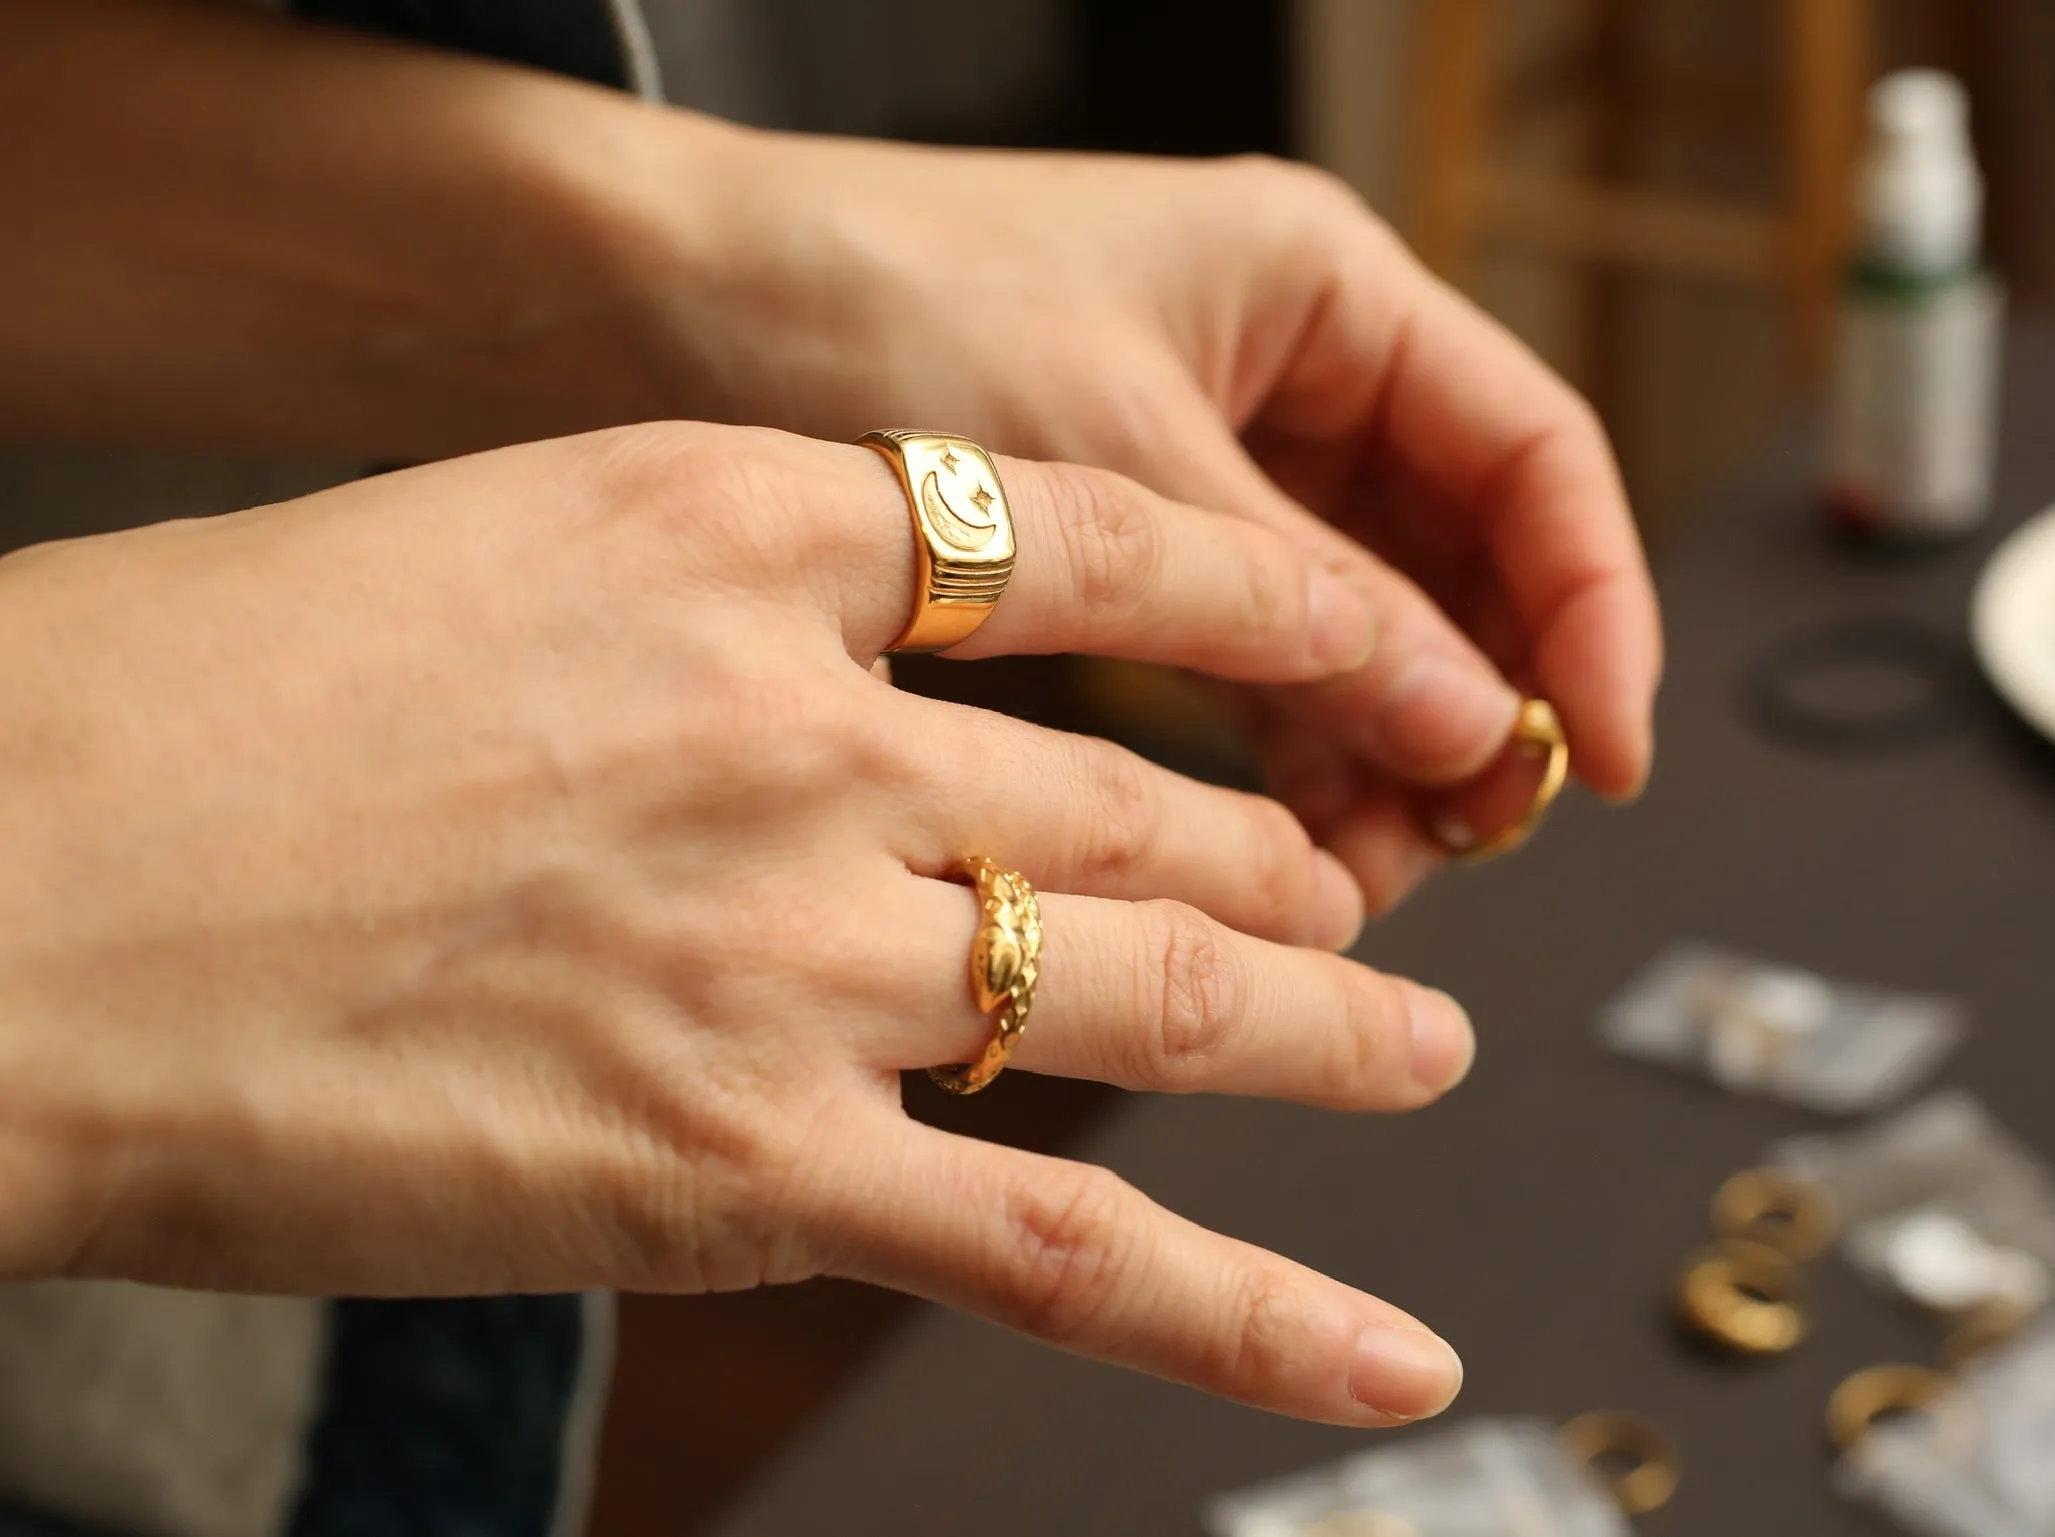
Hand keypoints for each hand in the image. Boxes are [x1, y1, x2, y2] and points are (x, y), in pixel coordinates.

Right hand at [0, 423, 1472, 1424]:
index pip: (1083, 550)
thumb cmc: (182, 709)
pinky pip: (1063, 1251)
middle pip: (1142, 802)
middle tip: (1361, 903)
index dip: (1263, 606)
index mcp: (726, 531)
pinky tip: (1385, 1360)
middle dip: (1282, 864)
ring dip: (1328, 1033)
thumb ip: (707, 612)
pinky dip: (1247, 1320)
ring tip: (1427, 1053)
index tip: (1367, 642)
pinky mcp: (740, 1172)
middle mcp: (797, 732)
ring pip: (1158, 995)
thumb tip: (860, 688)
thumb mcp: (482, 553)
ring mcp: (789, 956)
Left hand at [650, 135, 1664, 906]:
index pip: (1530, 451)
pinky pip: (1258, 668)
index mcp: (1318, 288)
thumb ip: (1300, 607)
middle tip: (1473, 839)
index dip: (1590, 605)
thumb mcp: (1113, 462)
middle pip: (1462, 558)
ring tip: (1365, 877)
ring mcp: (1212, 469)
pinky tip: (1289, 846)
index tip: (1600, 751)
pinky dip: (1289, 755)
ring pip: (1364, 630)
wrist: (644, 303)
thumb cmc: (868, 296)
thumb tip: (1471, 734)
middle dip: (1483, 701)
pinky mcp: (1132, 560)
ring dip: (1387, 751)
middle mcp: (1285, 375)